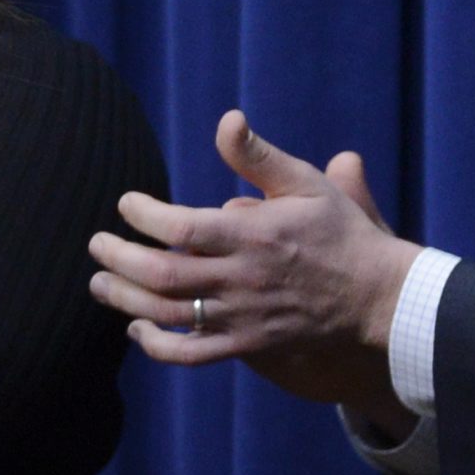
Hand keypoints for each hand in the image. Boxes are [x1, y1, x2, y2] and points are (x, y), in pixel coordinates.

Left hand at [85, 110, 425, 415]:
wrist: (378, 297)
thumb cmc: (339, 234)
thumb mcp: (306, 185)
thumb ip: (259, 157)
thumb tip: (227, 119)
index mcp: (252, 236)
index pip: (180, 227)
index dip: (142, 215)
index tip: (126, 203)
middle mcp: (241, 278)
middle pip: (161, 275)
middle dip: (118, 259)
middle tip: (96, 244)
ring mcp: (241, 316)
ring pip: (167, 314)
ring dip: (123, 299)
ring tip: (99, 282)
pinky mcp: (245, 345)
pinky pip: (189, 354)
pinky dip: (155, 345)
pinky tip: (136, 326)